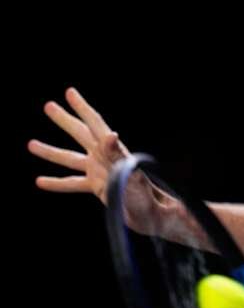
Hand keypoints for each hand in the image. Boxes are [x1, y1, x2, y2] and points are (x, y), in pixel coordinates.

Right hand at [28, 87, 162, 233]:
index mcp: (113, 150)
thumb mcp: (130, 173)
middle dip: (64, 120)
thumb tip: (110, 134)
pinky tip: (40, 181)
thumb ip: (116, 154)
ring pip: (70, 159)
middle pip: (80, 134)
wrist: (148, 214)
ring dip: (51, 152)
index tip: (70, 92)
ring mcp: (99, 171)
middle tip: (48, 106)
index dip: (82, 108)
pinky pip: (72, 183)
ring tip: (30, 144)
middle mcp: (104, 157)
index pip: (95, 124)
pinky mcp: (97, 186)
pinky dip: (57, 183)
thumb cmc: (144, 194)